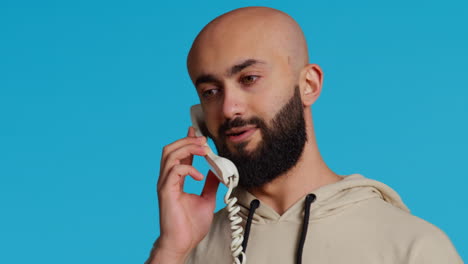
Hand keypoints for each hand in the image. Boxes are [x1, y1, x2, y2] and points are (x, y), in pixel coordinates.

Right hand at [153, 127, 219, 262]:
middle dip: (187, 140)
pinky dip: (188, 168)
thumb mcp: (207, 199)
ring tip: (203, 150)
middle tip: (203, 140)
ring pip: (169, 155)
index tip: (198, 132)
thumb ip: (210, 184)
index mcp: (176, 180)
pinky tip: (200, 175)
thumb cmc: (190, 225)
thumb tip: (216, 171)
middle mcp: (168, 179)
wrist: (182, 243)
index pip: (179, 154)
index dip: (187, 140)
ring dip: (187, 148)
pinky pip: (174, 171)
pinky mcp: (165, 192)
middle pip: (171, 149)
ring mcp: (165, 184)